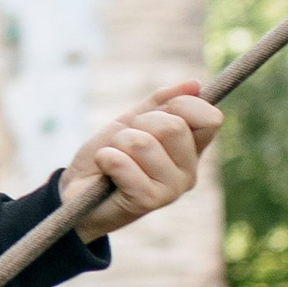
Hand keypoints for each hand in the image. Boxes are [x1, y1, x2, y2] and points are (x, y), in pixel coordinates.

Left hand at [66, 80, 222, 237]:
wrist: (78, 192)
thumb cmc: (109, 155)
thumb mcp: (133, 121)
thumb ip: (161, 101)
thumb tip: (195, 84)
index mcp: (192, 150)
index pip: (209, 118)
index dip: (180, 105)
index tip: (154, 113)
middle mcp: (189, 172)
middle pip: (173, 126)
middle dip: (139, 124)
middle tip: (125, 141)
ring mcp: (172, 190)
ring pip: (144, 143)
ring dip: (118, 143)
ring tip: (113, 158)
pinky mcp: (148, 202)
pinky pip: (124, 164)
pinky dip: (106, 159)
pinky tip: (105, 170)